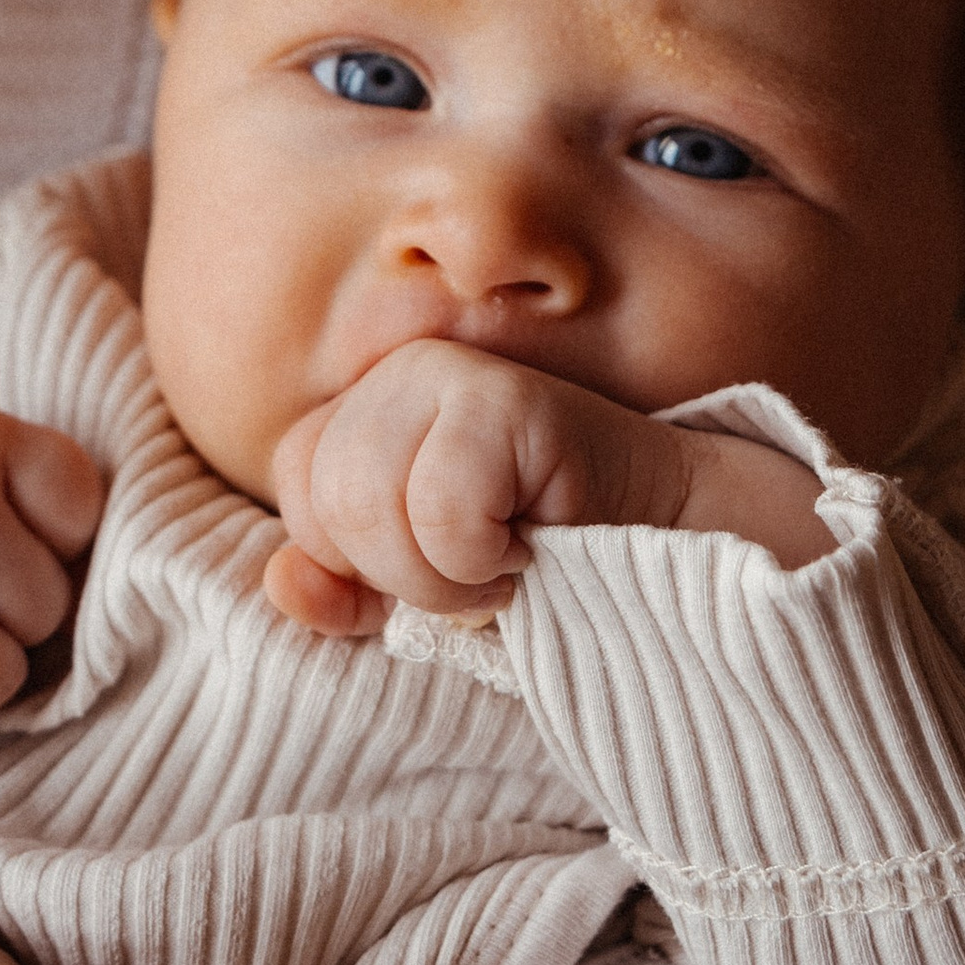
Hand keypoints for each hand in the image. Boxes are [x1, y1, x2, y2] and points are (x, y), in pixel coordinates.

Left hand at [267, 341, 836, 635]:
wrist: (683, 552)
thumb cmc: (555, 566)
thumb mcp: (431, 592)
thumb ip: (351, 590)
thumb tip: (282, 587)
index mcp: (374, 407)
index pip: (298, 483)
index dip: (359, 556)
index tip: (447, 565)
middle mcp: (403, 372)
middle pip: (326, 497)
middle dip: (404, 572)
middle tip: (489, 567)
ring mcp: (452, 375)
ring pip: (368, 503)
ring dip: (445, 573)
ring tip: (512, 558)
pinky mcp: (507, 401)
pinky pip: (439, 505)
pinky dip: (482, 556)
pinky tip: (539, 543)